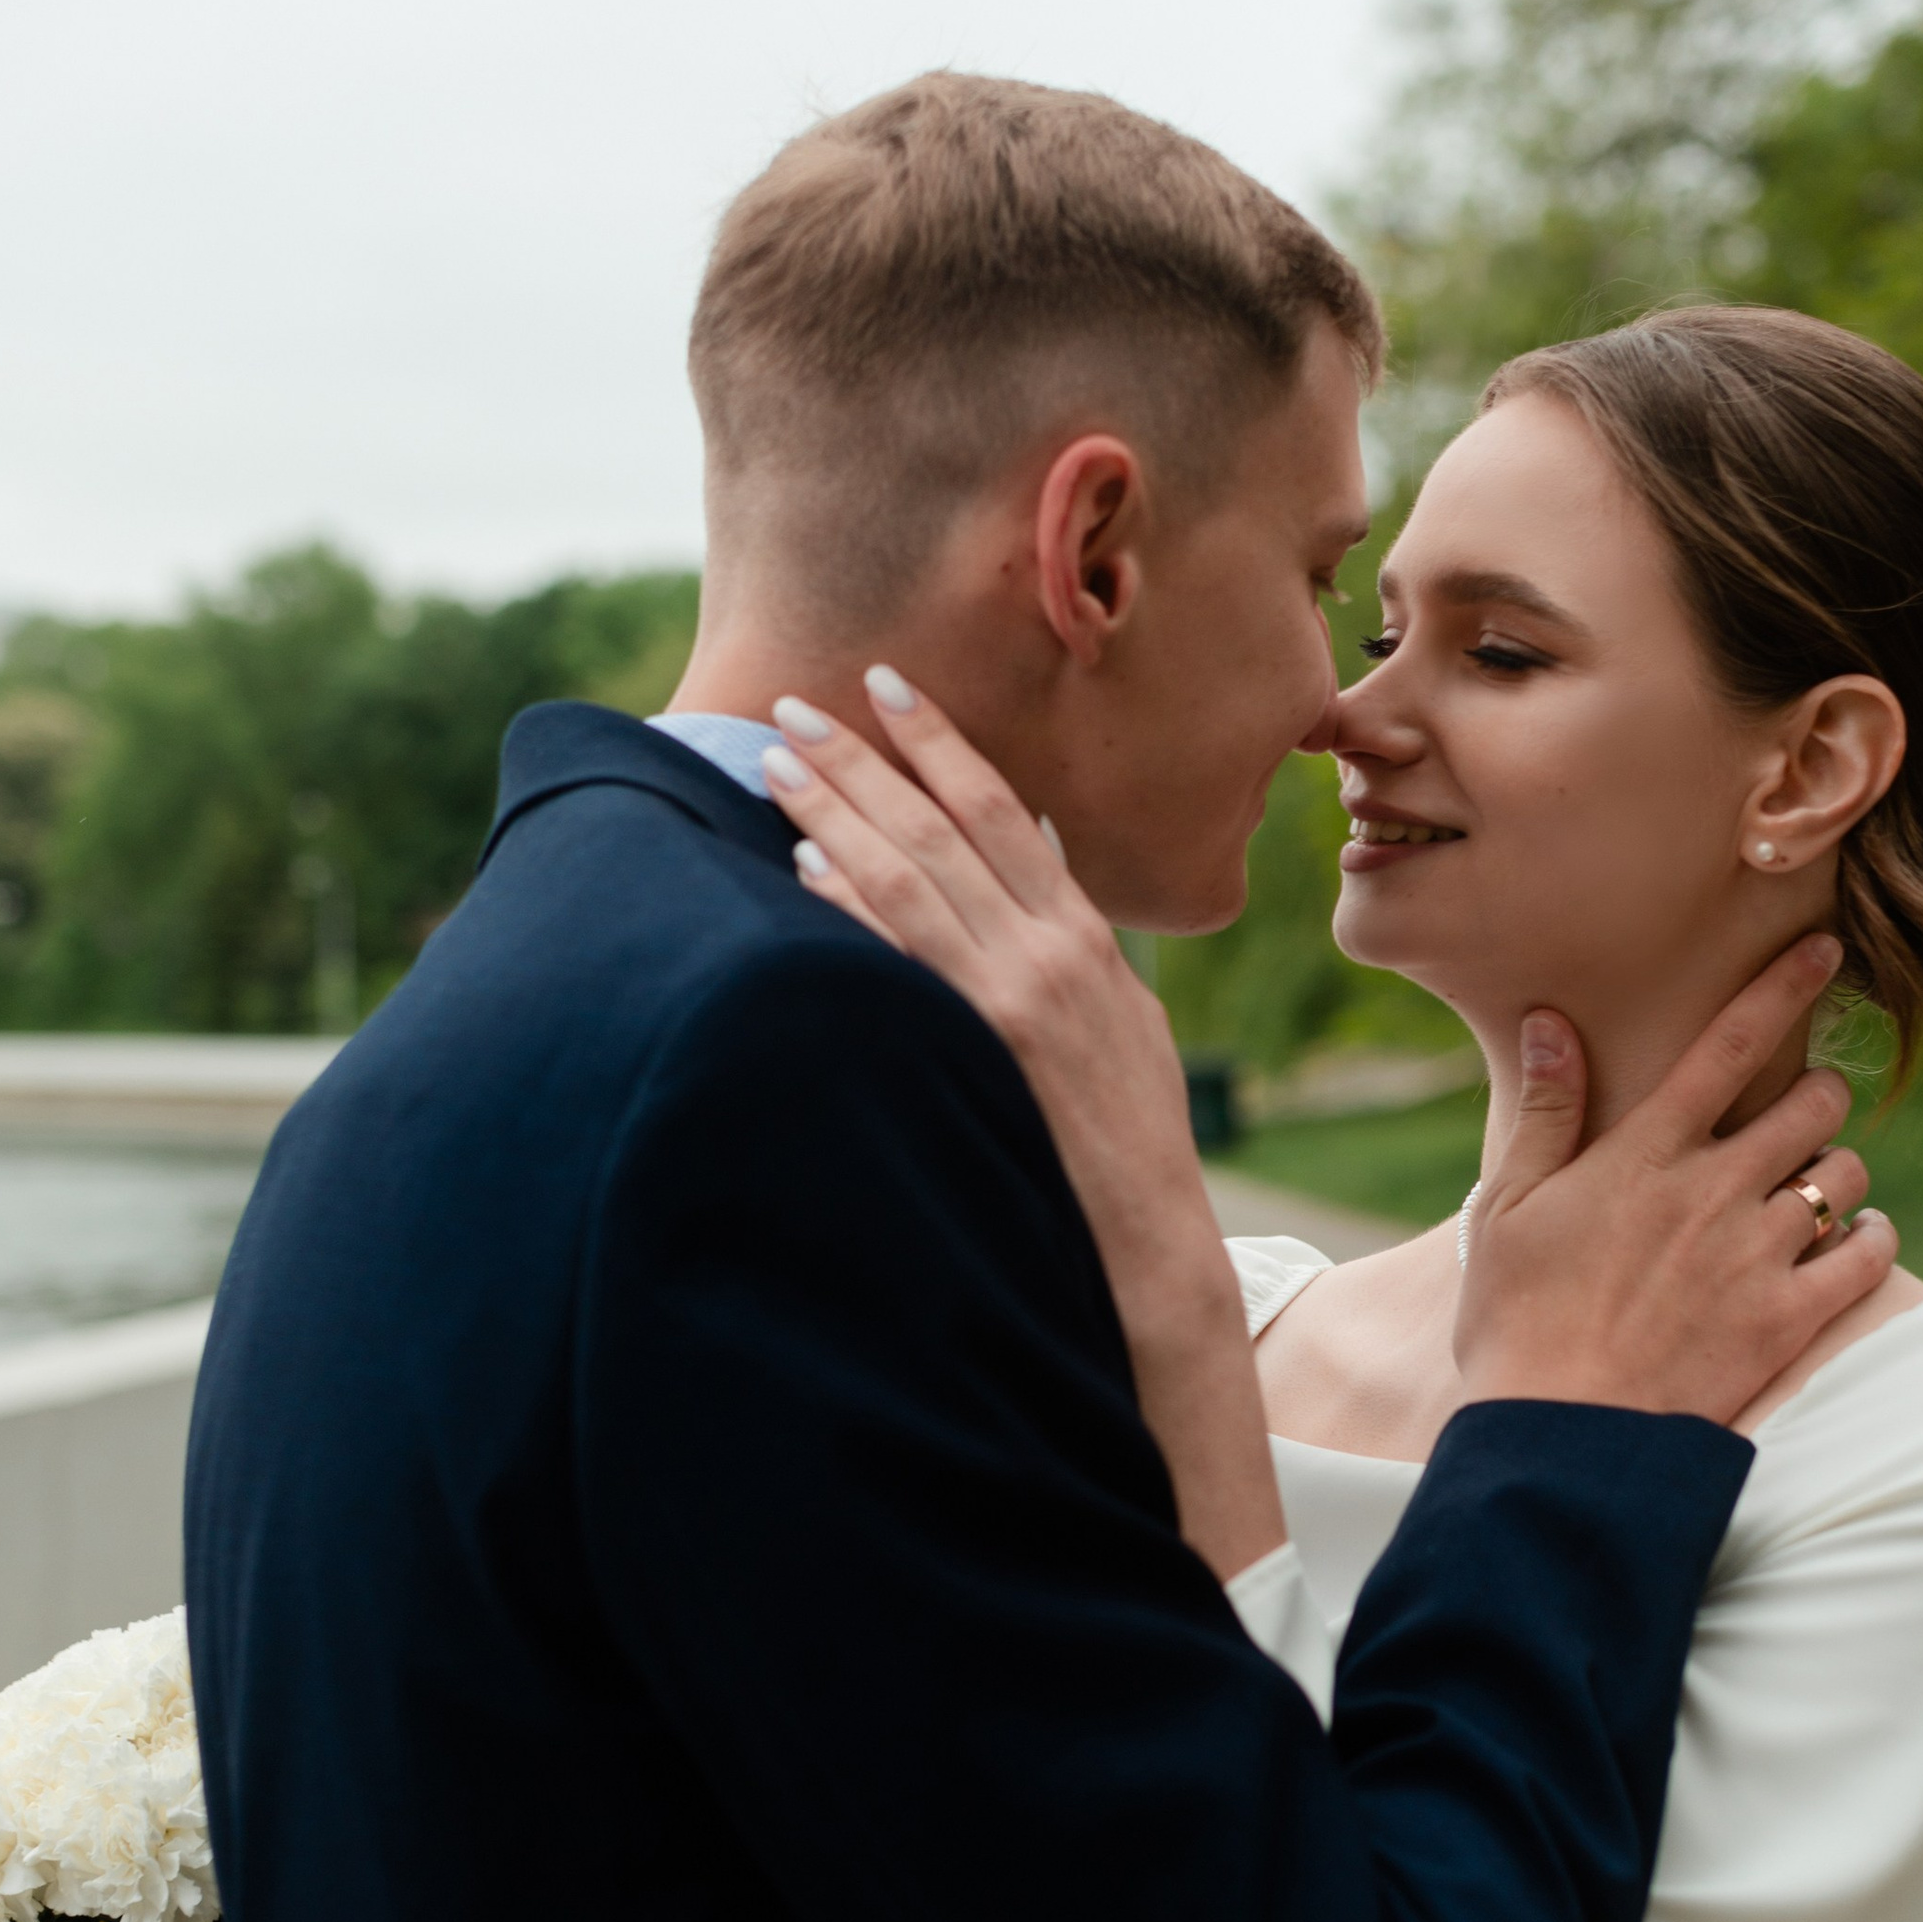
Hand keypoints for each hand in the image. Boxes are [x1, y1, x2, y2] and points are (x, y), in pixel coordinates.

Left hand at [760, 674, 1286, 1584]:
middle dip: (865, 758)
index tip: (890, 686)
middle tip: (798, 702)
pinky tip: (802, 865)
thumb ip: (1071, 934)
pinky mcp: (978, 1046)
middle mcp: (1047, 950)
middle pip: (940, 826)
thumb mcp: (1119, 1015)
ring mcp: (1011, 995)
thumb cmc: (1126, 1133)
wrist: (1145, 1235)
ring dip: (838, 812)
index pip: (1001, 808)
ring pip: (909, 877)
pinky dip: (850, 904)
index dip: (941, 742)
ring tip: (777, 761)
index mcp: (1083, 933)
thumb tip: (1035, 850)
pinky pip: (898, 956)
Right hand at [1455, 943, 1898, 1427]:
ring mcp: (1757, 1254)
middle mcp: (1711, 1188)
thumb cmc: (1516, 1323)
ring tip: (1816, 1189)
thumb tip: (1548, 1023)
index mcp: (1643, 1152)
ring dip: (1839, 1171)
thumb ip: (1543, 1112)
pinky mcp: (1789, 1318)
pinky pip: (1866, 1254)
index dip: (1784, 986)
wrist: (1560, 1437)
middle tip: (1800, 1116)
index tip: (1824, 951)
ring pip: (1845, 1173)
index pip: (1729, 1043)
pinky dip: (1869, 1239)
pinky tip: (1850, 1243)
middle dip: (1816, 1096)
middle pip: (1811, 1102)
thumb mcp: (1508, 1208)